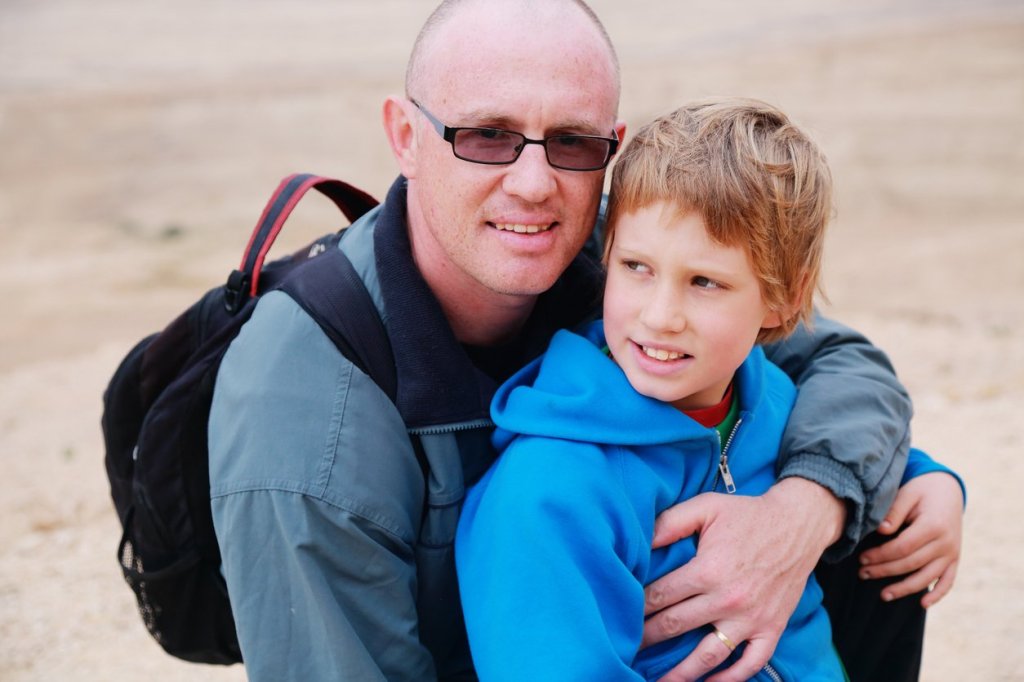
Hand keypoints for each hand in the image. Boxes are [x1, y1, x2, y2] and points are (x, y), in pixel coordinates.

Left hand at [643, 478, 843, 681]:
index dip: (637, 607)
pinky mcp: (772, 628)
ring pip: (708, 655)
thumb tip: (639, 541)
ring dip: (682, 673)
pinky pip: (751, 663)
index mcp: (708, 570)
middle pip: (676, 626)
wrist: (797, 524)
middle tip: (625, 649)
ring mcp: (751, 618)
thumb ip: (670, 522)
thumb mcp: (706, 507)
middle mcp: (728, 599)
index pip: (661, 596)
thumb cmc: (747, 514)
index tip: (619, 616)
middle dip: (647, 638)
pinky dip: (731, 679)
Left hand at [858, 472, 962, 607]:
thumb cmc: (921, 491)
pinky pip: (948, 581)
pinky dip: (937, 594)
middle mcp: (946, 543)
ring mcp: (952, 553)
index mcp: (933, 525)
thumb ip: (894, 512)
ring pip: (927, 577)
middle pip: (911, 564)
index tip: (862, 559)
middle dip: (885, 571)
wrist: (948, 491)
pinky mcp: (955, 559)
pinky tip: (922, 604)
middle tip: (862, 573)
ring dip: (905, 589)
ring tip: (883, 595)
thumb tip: (881, 530)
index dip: (881, 555)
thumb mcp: (907, 494)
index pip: (903, 547)